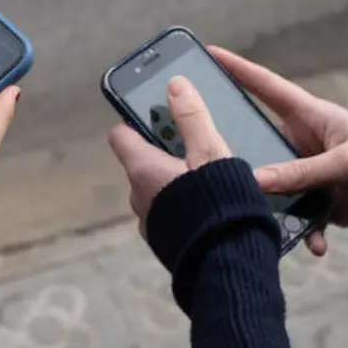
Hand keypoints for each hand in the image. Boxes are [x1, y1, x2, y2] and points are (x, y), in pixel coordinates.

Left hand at [108, 76, 232, 238]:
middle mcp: (137, 196)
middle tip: (195, 147)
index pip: (120, 135)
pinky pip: (168, 213)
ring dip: (173, 181)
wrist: (226, 263)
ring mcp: (149, 222)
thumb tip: (175, 84)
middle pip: (141, 162)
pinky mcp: (163, 241)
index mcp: (142, 169)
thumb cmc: (218, 204)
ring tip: (206, 178)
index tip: (157, 116)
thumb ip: (192, 117)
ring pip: (155, 189)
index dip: (135, 121)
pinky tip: (208, 206)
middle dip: (163, 152)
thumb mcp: (210, 152)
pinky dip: (180, 205)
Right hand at [209, 47, 347, 254]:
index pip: (265, 86)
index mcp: (308, 116)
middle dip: (235, 149)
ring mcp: (305, 171)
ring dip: (268, 202)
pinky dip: (304, 232)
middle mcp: (299, 141)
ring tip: (257, 216)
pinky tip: (315, 246)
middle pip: (256, 140)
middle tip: (203, 154)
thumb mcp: (345, 161)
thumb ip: (302, 172)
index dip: (237, 68)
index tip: (209, 54)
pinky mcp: (315, 200)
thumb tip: (256, 180)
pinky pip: (297, 215)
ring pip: (271, 184)